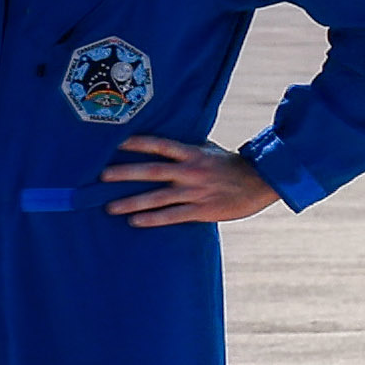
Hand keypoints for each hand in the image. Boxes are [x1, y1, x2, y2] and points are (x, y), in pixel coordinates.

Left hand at [101, 133, 280, 228]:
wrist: (263, 183)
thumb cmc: (233, 165)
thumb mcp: (211, 150)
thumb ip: (188, 148)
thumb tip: (164, 145)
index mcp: (193, 154)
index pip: (160, 145)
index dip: (137, 142)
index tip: (114, 142)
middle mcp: (191, 171)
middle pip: (152, 171)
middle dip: (126, 173)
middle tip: (102, 176)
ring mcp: (196, 192)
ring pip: (158, 197)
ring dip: (132, 202)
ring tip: (109, 207)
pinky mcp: (202, 210)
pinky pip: (173, 216)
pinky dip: (153, 219)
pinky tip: (135, 221)